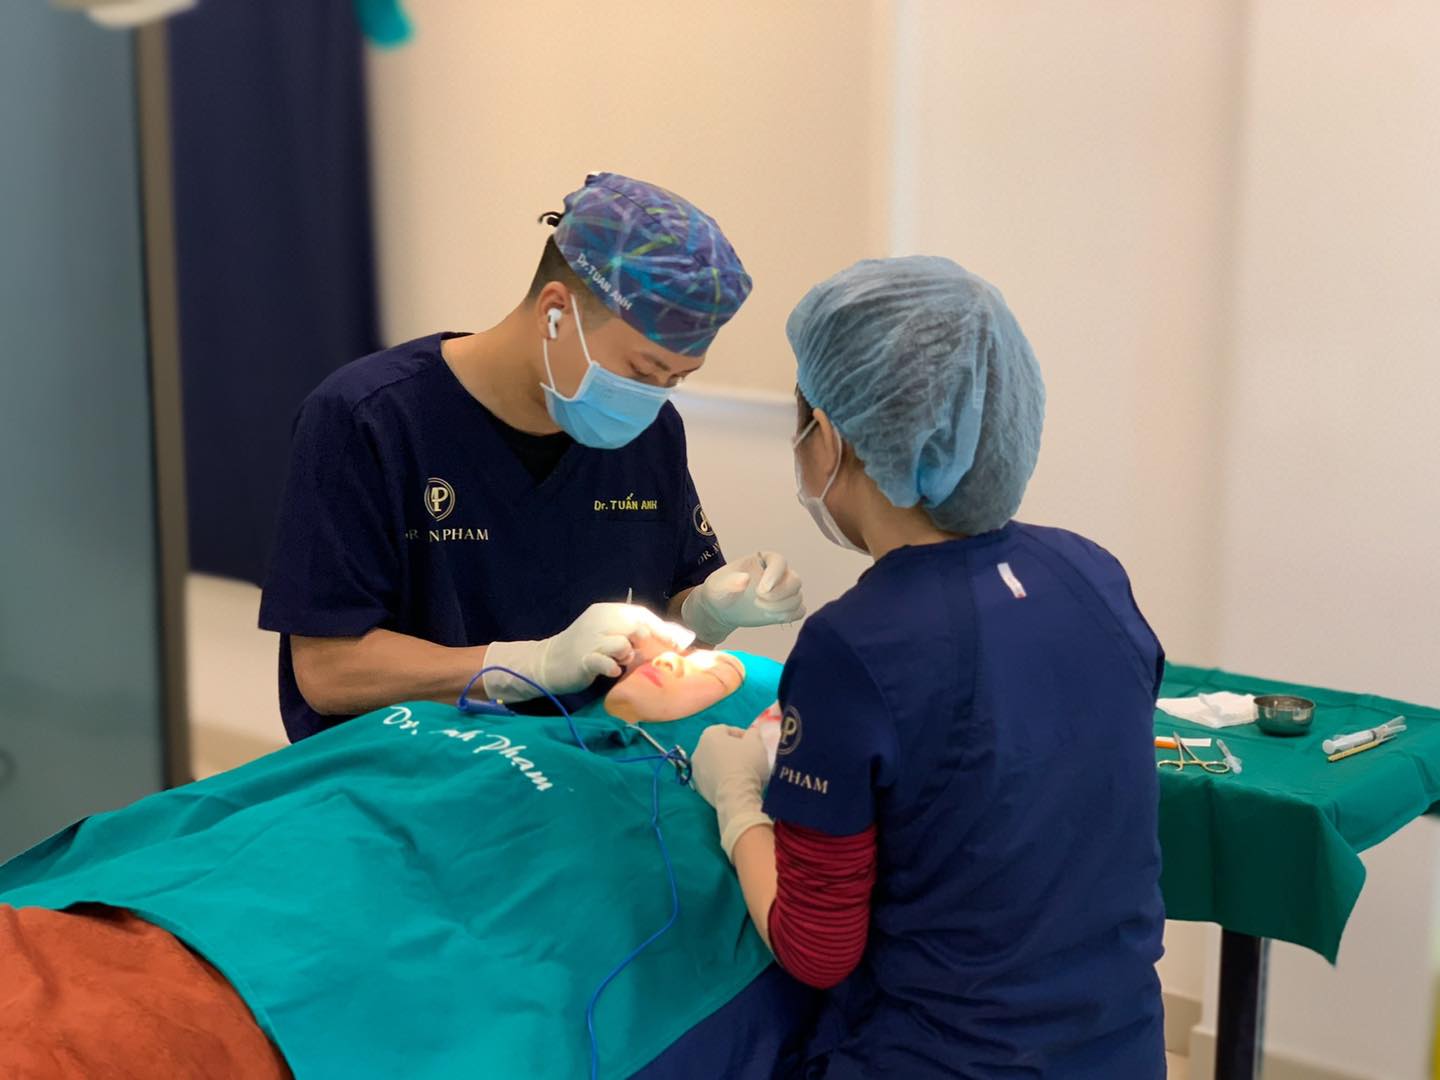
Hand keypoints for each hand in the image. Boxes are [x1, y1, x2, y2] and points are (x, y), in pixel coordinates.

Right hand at [483, 602, 679, 699]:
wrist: (549, 662)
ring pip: (622, 643)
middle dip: (649, 642)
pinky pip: (605, 662)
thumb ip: (643, 634)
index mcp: (608, 611)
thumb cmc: (588, 649)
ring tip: (622, 662)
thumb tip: (685, 637)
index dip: (662, 628)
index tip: (680, 644)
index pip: (641, 614)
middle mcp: (600, 621)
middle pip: (635, 626)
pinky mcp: (582, 659)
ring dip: (628, 655)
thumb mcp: (613, 636)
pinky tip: (612, 671)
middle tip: (652, 655)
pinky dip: (612, 667)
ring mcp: (590, 640)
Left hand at [680, 550, 804, 644]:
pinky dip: (788, 615)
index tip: (761, 590)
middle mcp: (779, 573)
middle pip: (795, 581)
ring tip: (759, 608)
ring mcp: (784, 591)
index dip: (775, 575)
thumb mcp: (719, 585)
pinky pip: (799, 611)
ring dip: (781, 607)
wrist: (722, 608)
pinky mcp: (786, 608)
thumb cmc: (720, 591)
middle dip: (780, 594)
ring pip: (797, 597)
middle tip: (758, 601)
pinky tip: (769, 616)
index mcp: (764, 559)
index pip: (780, 562)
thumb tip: (745, 579)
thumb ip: (731, 581)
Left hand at [691, 723, 774, 860]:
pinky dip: (722, 778)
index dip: (743, 736)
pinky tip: (734, 784)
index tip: (754, 744)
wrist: (736, 795)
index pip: (728, 730)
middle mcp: (698, 749)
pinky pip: (713, 778)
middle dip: (733, 750)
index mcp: (710, 734)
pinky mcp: (699, 788)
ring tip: (742, 772)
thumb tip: (751, 734)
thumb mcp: (756, 743)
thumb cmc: (747, 763)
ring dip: (726, 764)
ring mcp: (696, 770)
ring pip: (714, 763)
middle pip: (719, 746)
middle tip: (749, 758)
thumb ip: (753, 733)